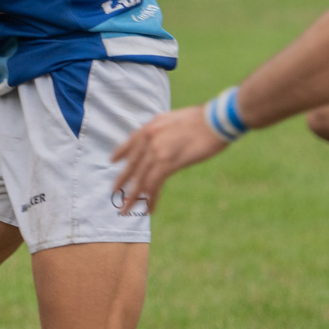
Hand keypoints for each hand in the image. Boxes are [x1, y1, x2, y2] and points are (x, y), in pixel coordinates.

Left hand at [111, 106, 227, 213]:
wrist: (216, 119)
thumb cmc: (203, 119)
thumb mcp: (175, 118)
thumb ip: (163, 128)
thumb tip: (161, 137)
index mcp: (150, 127)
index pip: (130, 142)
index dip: (120, 152)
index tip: (112, 160)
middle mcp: (149, 139)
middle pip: (132, 165)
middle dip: (121, 181)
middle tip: (113, 192)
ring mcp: (157, 151)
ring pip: (140, 179)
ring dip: (132, 197)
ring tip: (125, 210)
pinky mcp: (169, 163)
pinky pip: (154, 185)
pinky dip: (151, 198)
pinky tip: (149, 208)